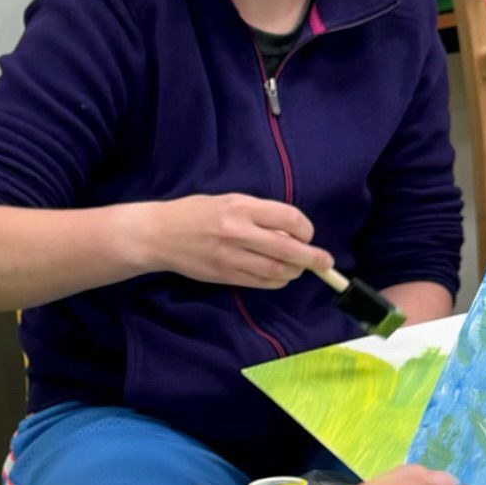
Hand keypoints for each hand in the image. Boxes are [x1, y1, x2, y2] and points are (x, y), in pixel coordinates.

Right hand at [135, 194, 333, 288]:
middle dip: (313, 258)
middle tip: (326, 262)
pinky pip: (261, 283)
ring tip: (299, 269)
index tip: (307, 233)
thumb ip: (258, 213)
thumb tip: (290, 232)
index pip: (288, 219)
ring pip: (277, 271)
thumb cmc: (194, 213)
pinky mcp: (225, 276)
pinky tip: (279, 276)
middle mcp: (238, 232)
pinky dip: (277, 281)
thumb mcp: (227, 200)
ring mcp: (231, 257)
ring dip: (295, 271)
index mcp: (240, 207)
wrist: (159, 235)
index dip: (305, 229)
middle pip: (288, 250)